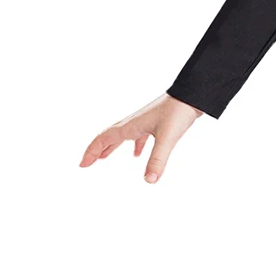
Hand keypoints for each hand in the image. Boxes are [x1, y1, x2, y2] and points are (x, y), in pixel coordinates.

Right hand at [79, 93, 203, 183]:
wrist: (192, 94)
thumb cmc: (178, 112)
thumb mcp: (167, 138)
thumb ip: (157, 160)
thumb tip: (149, 181)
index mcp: (130, 125)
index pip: (104, 139)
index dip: (91, 152)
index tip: (82, 165)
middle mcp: (133, 122)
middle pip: (108, 136)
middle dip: (96, 150)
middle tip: (87, 163)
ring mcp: (144, 121)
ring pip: (121, 135)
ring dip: (111, 147)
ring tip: (104, 158)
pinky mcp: (155, 122)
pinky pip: (138, 135)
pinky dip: (133, 145)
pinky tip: (137, 154)